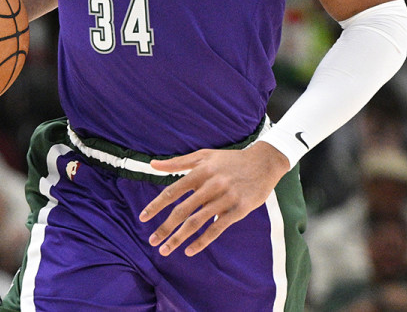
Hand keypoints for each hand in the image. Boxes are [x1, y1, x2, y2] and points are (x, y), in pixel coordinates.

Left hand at [138, 142, 288, 256]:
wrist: (264, 162)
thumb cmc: (230, 160)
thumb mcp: (204, 156)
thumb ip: (177, 162)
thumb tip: (152, 164)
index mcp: (200, 172)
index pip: (172, 191)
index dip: (156, 206)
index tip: (143, 218)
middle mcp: (211, 185)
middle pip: (182, 210)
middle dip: (165, 227)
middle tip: (151, 241)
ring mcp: (225, 199)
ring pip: (197, 222)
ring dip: (179, 238)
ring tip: (165, 249)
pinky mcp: (238, 210)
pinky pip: (217, 229)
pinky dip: (202, 241)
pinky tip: (189, 250)